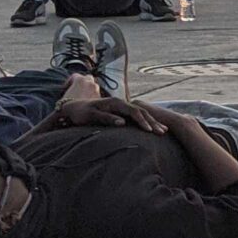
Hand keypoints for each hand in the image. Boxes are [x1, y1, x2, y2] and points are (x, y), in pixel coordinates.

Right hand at [46, 96, 164, 132]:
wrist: (72, 109)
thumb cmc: (96, 115)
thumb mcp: (113, 119)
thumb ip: (125, 123)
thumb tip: (140, 134)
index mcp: (123, 106)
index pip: (142, 113)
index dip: (154, 121)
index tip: (165, 131)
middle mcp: (117, 104)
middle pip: (138, 112)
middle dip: (151, 122)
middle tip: (162, 133)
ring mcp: (106, 106)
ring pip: (126, 112)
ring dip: (138, 120)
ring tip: (148, 130)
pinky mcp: (93, 112)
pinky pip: (105, 115)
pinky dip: (114, 119)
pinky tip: (122, 124)